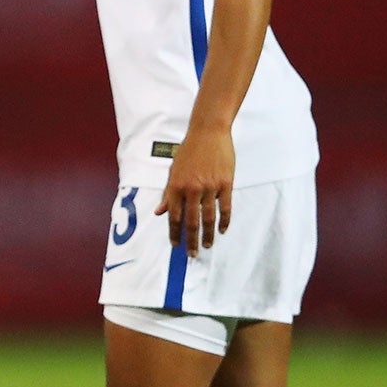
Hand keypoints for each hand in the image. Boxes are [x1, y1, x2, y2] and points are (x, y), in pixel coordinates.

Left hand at [156, 126, 234, 255]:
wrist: (208, 133)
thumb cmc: (189, 152)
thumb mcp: (173, 171)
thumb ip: (168, 193)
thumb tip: (160, 212)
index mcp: (176, 186)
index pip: (174, 216)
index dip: (174, 233)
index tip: (175, 245)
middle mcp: (192, 188)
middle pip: (191, 221)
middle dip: (191, 240)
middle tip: (192, 254)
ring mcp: (210, 187)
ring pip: (209, 217)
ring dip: (208, 234)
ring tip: (208, 246)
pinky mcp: (226, 183)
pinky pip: (226, 207)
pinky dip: (224, 220)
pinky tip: (222, 230)